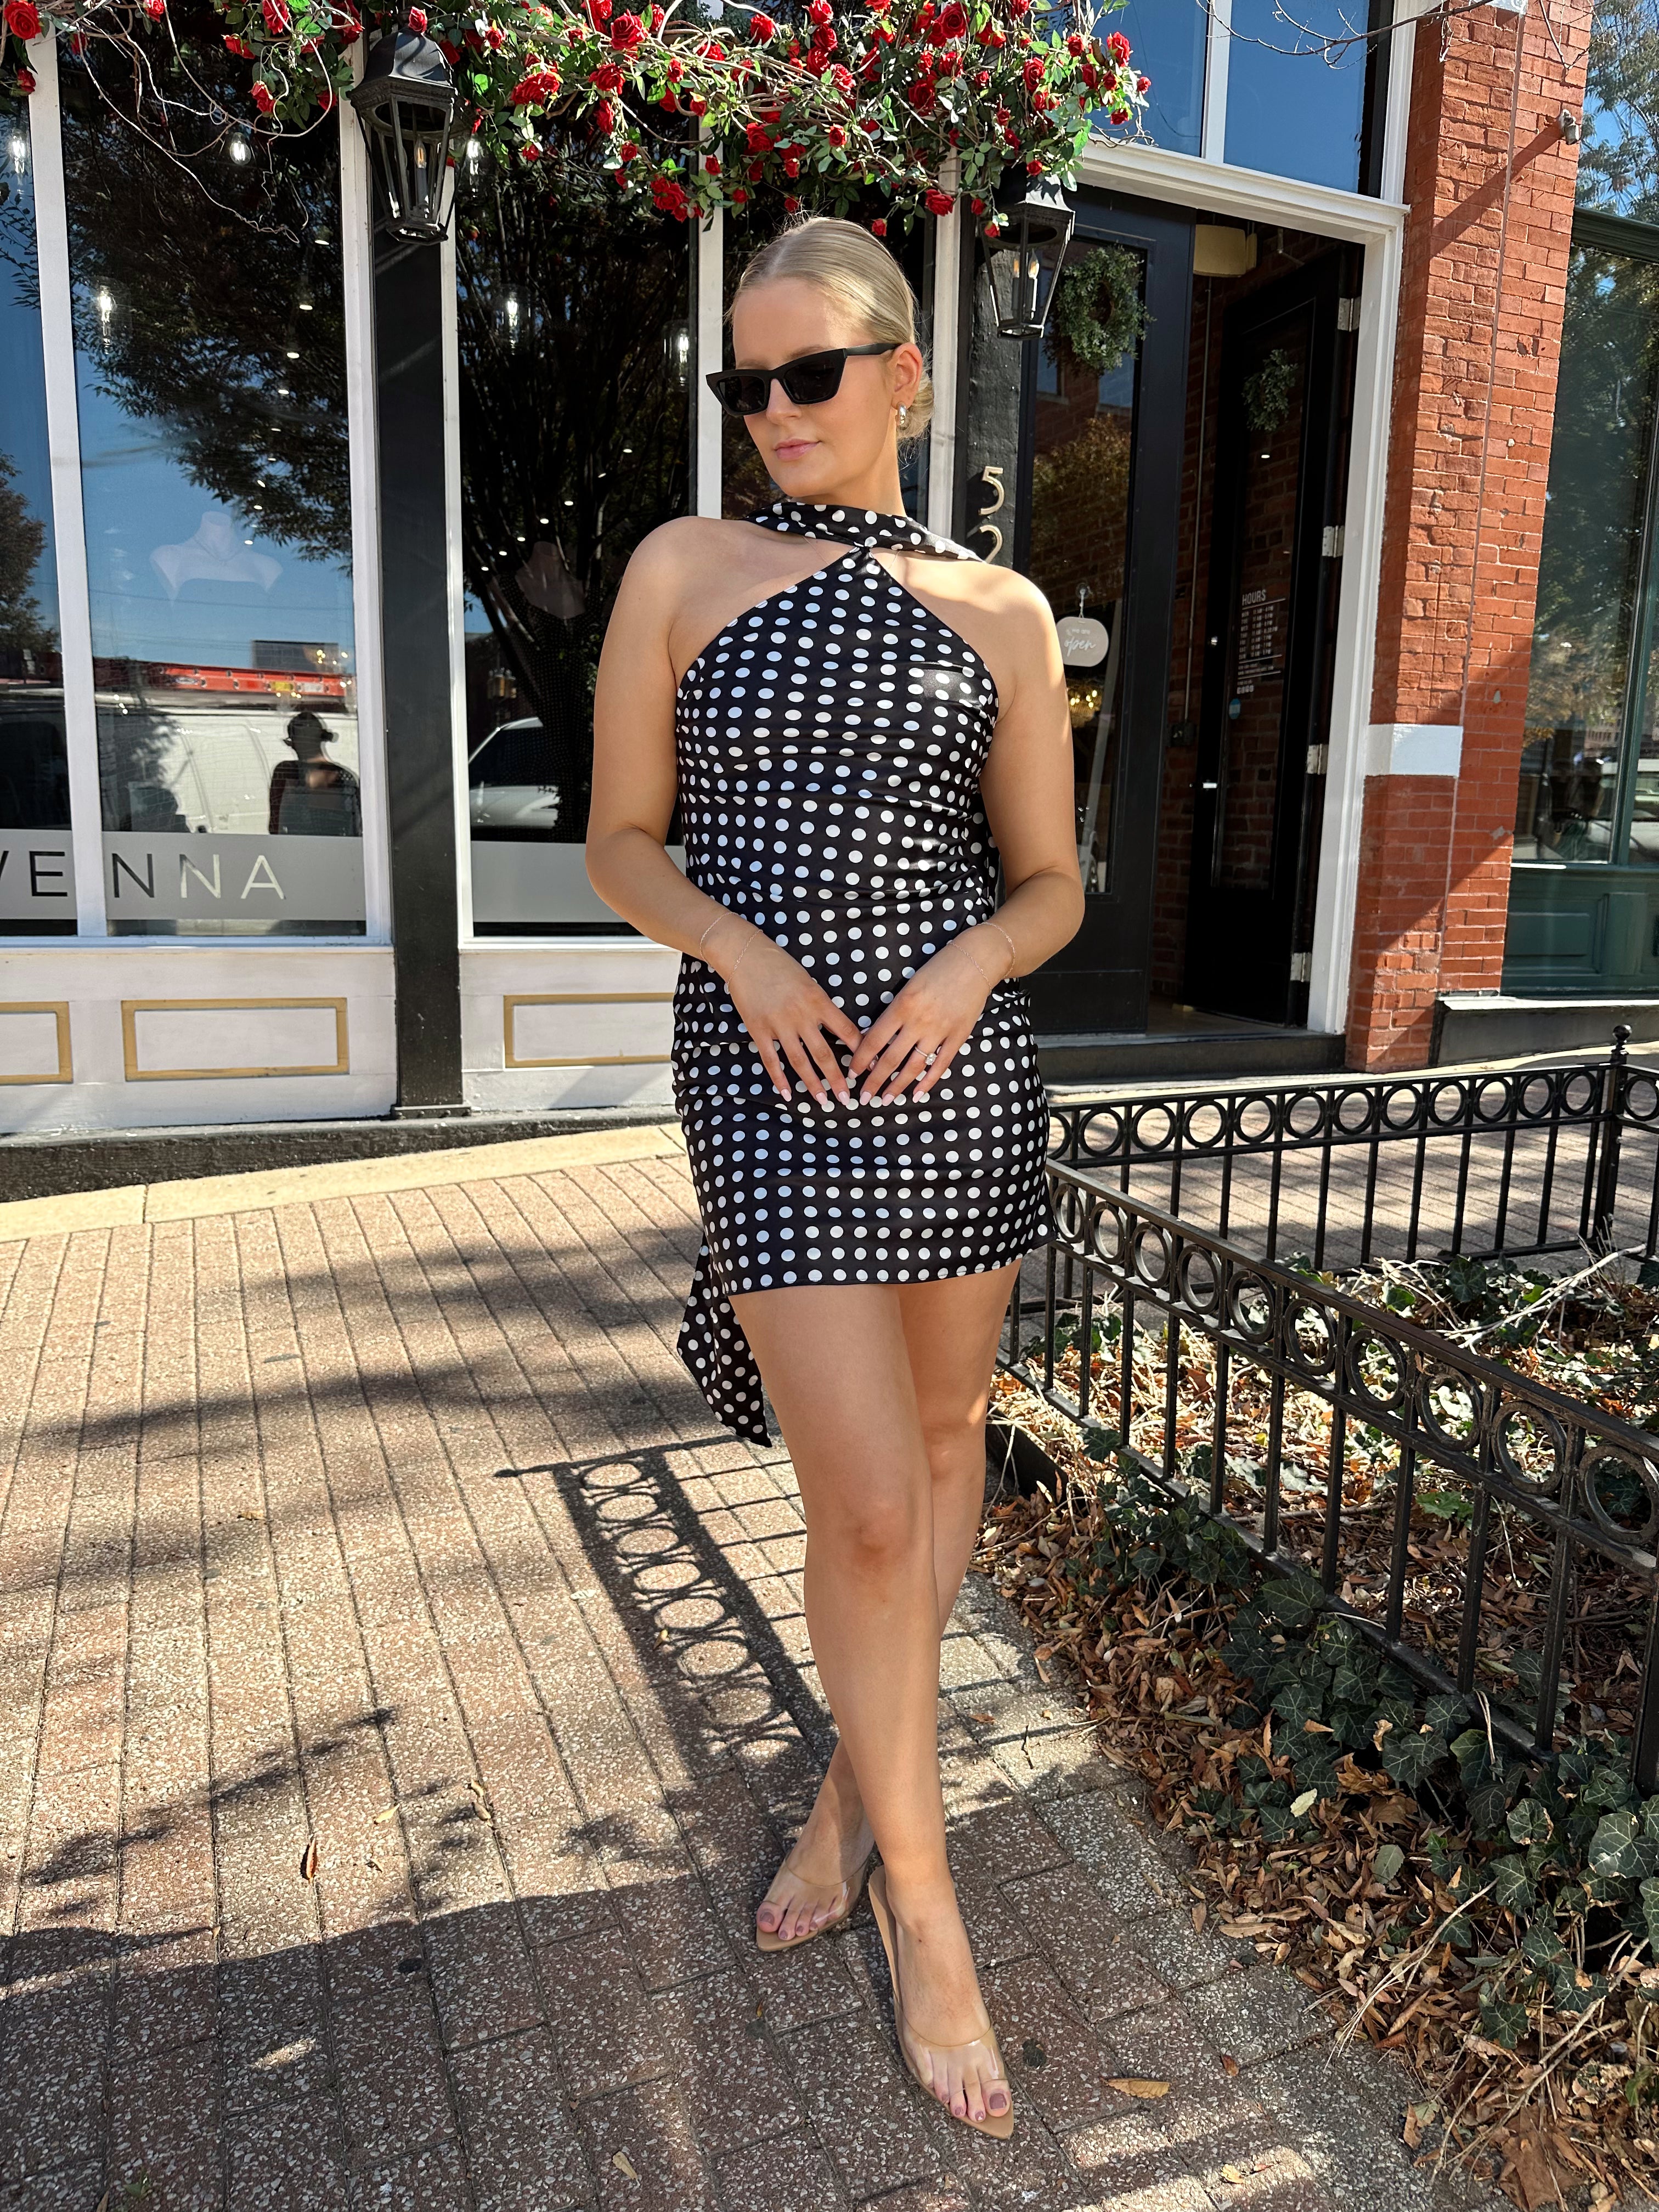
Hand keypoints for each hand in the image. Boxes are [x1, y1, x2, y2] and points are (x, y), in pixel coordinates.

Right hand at [710, 917, 862, 1104]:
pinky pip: (771, 1059)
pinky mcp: (759, 1030)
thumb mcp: (809, 981)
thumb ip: (822, 1006)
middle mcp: (801, 1015)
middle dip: (838, 1078)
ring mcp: (779, 1024)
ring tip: (823, 1101)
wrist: (746, 956)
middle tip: (848, 1099)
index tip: (869, 1067)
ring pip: (800, 1061)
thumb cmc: (781, 966)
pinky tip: (787, 1094)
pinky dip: (779, 1078)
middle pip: (824, 1053)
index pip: (846, 1030)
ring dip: (812, 1084)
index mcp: (818, 1001)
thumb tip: (839, 1030)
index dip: (860, 1051)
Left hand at [848, 925, 1010, 1103]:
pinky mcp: (959, 1036)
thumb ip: (893, 1011)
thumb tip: (874, 1036)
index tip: (852, 1073)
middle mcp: (919, 1021)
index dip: (860, 1060)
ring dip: (898, 1086)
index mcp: (902, 1005)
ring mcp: (940, 1031)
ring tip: (886, 1100)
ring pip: (914, 1066)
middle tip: (864, 1098)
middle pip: (891, 1059)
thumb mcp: (909, 985)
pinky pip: (941, 1064)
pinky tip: (917, 1095)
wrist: (975, 961)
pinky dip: (928, 1082)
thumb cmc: (937, 969)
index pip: (874, 1040)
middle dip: (874, 1081)